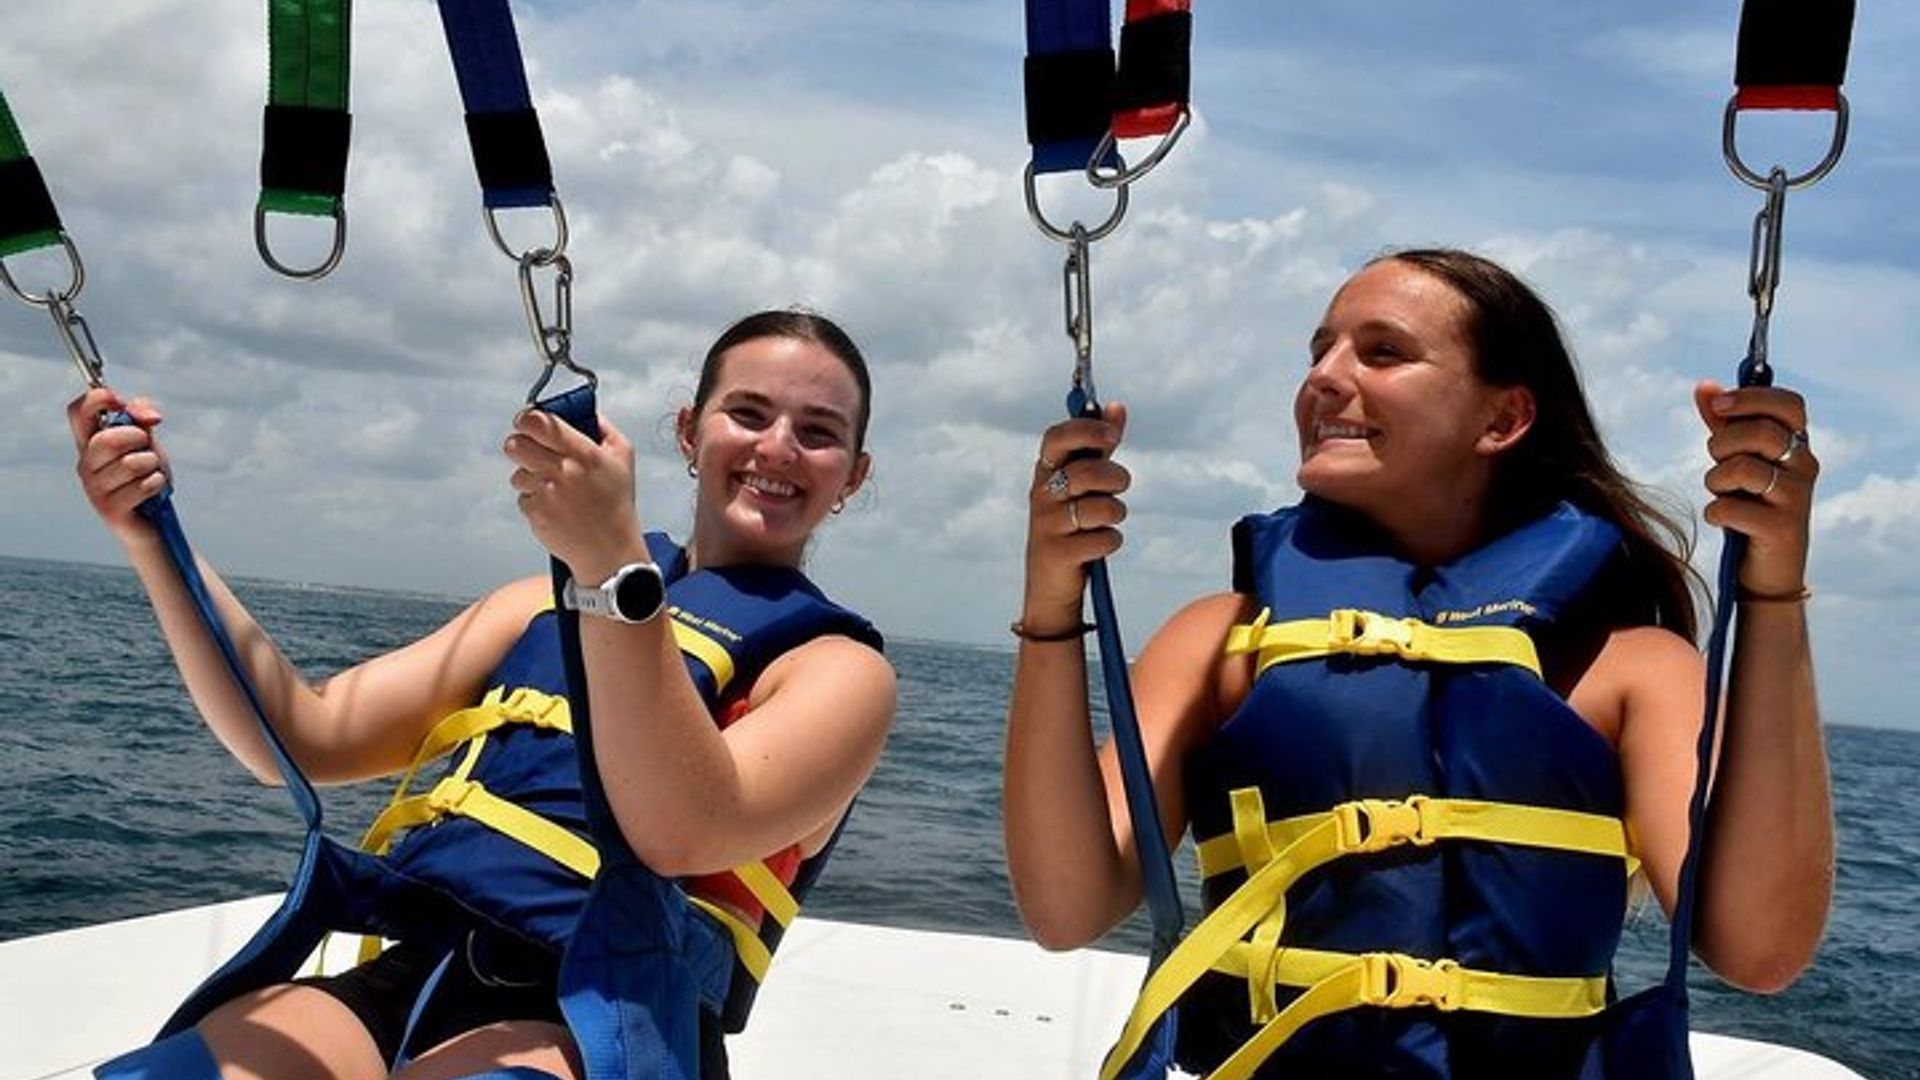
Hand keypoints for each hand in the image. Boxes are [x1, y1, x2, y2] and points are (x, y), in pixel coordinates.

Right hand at [68, 386, 167, 543]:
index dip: (97, 399)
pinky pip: (143, 485)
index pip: (77, 412)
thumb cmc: (146, 476)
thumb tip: (149, 415)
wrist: (154, 520)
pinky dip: (158, 483)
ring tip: (151, 473)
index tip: (120, 402)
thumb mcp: (146, 441)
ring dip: (153, 465)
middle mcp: (85, 465)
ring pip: (131, 464)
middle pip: (107, 440)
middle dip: (138, 440)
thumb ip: (141, 418)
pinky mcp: (109, 510)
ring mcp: (94, 489)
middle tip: (147, 448)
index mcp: (89, 443)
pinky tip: (153, 490)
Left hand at [504, 407, 645, 579]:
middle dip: (520, 444)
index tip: (529, 421)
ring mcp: (547, 493)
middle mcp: (563, 471)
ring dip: (530, 477)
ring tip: (553, 487)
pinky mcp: (536, 513)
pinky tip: (556, 507)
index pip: (540, 423)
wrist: (609, 550)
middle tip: (531, 450)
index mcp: (584, 453)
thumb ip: (602, 427)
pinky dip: (535, 500)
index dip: (527, 418)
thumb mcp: (623, 457)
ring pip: (517, 473)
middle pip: (516, 444)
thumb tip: (582, 410)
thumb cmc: (616, 502)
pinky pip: (523, 497)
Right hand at [1021, 402, 1129, 624]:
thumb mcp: (1083, 484)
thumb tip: (1117, 406)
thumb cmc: (1071, 526)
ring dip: (1116, 514)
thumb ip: (1099, 446)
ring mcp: (1046, 525)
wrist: (1050, 587)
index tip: (1112, 434)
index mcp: (1045, 472)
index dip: (1086, 430)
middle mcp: (1040, 495)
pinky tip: (1100, 546)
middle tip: (1121, 485)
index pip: (1057, 437)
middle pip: (1087, 472)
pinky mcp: (1057, 554)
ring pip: (1101, 507)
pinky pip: (1104, 539)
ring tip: (1109, 520)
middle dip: (1115, 478)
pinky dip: (1111, 541)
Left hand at [1695, 380, 1816, 596]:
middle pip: (1761, 432)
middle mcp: (1805, 467)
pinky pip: (1731, 508)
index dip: (1752, 398)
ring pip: (1743, 468)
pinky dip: (1715, 512)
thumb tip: (1705, 386)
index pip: (1790, 403)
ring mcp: (1797, 498)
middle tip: (1716, 462)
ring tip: (1720, 493)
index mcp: (1797, 445)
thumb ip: (1723, 424)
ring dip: (1716, 479)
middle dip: (1722, 444)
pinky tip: (1721, 519)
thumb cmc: (1751, 507)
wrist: (1767, 571)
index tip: (1719, 406)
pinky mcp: (1782, 529)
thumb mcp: (1736, 460)